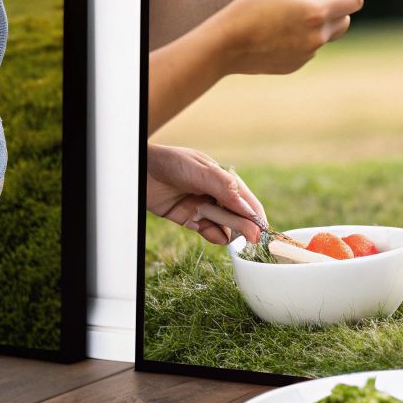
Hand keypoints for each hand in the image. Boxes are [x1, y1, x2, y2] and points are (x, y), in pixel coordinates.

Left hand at [145, 144, 265, 244]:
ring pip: (224, 225)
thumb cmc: (170, 162)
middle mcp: (215, 194)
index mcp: (222, 179)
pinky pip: (208, 232)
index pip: (246, 199)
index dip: (255, 215)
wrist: (140, 171)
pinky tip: (215, 235)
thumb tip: (246, 207)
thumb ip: (223, 188)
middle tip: (252, 240)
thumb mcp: (199, 170)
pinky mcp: (189, 219)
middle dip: (245, 226)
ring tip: (225, 232)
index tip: (262, 230)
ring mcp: (203, 207)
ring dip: (227, 230)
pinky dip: (213, 235)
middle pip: (237, 215)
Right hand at [209, 0, 363, 73]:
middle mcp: (317, 37)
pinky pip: (308, 48)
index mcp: (317, 13)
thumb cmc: (251, 9)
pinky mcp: (296, 64)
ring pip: (325, 34)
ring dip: (317, 24)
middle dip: (336, 8)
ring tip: (287, 16)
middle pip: (345, 19)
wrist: (226, 45)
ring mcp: (308, 53)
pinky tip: (277, 32)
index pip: (355, 1)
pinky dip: (301, 38)